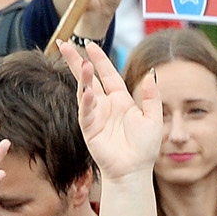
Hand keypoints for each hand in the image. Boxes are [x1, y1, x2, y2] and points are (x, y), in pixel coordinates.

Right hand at [61, 37, 163, 180]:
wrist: (134, 170)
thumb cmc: (145, 148)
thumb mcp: (153, 118)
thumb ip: (152, 96)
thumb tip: (150, 73)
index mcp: (120, 100)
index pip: (107, 74)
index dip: (99, 59)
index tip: (90, 45)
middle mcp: (105, 104)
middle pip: (88, 77)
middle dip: (76, 61)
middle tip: (63, 44)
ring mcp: (95, 115)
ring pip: (84, 90)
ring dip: (82, 76)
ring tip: (81, 62)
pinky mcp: (89, 128)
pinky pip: (85, 110)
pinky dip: (84, 100)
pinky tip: (85, 89)